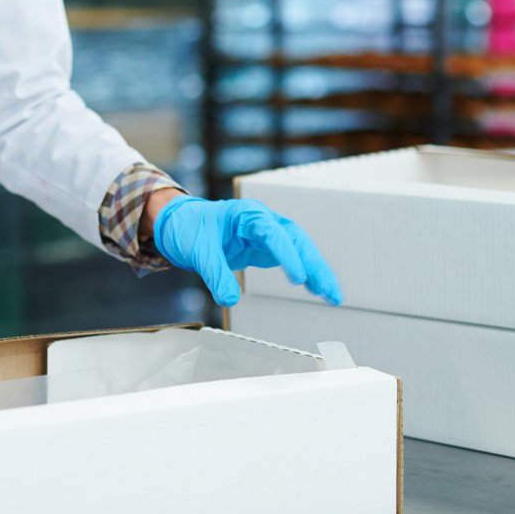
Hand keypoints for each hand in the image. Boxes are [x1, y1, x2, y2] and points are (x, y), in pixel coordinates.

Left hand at [152, 195, 342, 307]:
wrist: (182, 225)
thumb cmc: (190, 229)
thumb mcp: (198, 252)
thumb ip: (215, 274)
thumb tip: (230, 299)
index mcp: (246, 214)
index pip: (273, 233)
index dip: (287, 254)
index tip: (298, 277)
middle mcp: (263, 221)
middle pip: (296, 240)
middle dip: (314, 264)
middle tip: (327, 290)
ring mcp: (268, 234)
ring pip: (299, 249)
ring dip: (316, 271)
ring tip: (332, 295)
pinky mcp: (267, 248)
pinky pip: (292, 259)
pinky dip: (305, 273)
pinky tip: (317, 289)